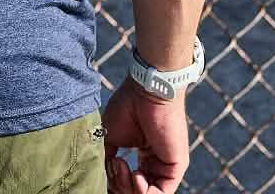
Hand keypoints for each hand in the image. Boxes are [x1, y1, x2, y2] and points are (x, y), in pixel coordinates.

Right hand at [101, 78, 189, 193]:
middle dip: (119, 184)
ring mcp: (165, 167)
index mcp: (143, 157)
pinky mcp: (174, 168)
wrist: (146, 91)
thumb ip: (106, 158)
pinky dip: (144, 192)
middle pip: (134, 190)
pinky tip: (136, 176)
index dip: (114, 181)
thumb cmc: (128, 106)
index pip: (127, 183)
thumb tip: (100, 177)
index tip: (107, 163)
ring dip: (129, 187)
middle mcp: (155, 165)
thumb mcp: (110, 136)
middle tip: (114, 164)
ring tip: (122, 166)